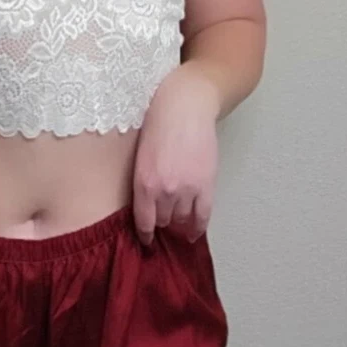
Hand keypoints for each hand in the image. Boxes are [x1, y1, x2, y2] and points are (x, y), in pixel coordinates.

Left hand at [132, 66, 219, 245]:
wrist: (184, 106)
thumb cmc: (158, 123)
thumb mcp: (141, 155)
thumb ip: (144, 179)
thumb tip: (147, 201)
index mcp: (142, 182)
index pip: (143, 221)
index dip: (145, 234)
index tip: (146, 240)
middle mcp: (163, 191)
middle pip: (163, 221)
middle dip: (162, 222)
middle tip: (163, 222)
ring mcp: (186, 190)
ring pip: (182, 219)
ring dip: (179, 222)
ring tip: (178, 222)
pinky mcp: (205, 185)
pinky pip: (203, 216)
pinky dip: (198, 227)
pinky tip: (193, 233)